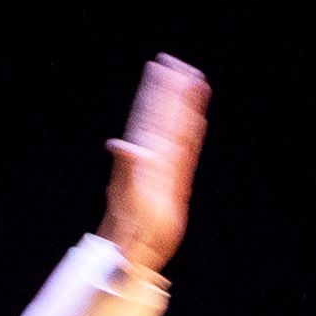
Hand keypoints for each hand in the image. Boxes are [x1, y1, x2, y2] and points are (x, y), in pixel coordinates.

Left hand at [101, 53, 208, 273]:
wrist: (134, 252)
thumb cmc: (128, 230)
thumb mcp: (127, 199)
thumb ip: (127, 168)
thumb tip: (120, 143)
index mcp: (145, 157)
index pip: (152, 115)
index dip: (157, 90)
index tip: (160, 66)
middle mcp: (156, 158)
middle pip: (164, 116)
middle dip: (170, 89)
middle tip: (173, 62)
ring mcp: (166, 169)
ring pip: (176, 129)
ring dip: (182, 105)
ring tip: (189, 80)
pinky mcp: (176, 183)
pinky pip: (188, 151)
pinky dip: (192, 132)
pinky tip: (196, 119)